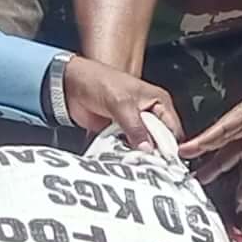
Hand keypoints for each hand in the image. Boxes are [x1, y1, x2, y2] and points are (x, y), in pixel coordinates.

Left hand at [55, 56, 184, 153]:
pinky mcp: (118, 132)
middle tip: (145, 161)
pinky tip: (119, 156)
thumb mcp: (121, 102)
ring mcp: (133, 124)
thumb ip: (135, 126)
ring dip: (135, 154)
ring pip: (142, 146)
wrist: (70, 85)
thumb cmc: (97, 80)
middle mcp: (148, 113)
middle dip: (152, 152)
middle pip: (158, 140)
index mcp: (157, 101)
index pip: (172, 128)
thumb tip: (147, 147)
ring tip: (131, 159)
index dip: (168, 144)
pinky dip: (122, 153)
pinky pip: (125, 147)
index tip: (162, 159)